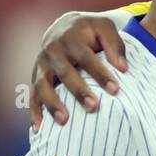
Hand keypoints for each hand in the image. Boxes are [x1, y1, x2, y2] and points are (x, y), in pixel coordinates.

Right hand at [30, 15, 127, 131]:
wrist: (64, 27)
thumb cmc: (90, 31)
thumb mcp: (104, 28)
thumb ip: (115, 45)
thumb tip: (123, 67)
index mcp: (71, 39)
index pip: (87, 58)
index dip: (100, 74)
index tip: (116, 90)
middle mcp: (52, 51)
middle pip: (65, 73)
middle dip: (78, 91)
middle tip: (93, 107)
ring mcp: (41, 65)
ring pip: (43, 85)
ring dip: (52, 104)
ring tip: (65, 121)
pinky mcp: (35, 76)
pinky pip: (32, 95)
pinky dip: (34, 111)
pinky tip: (38, 128)